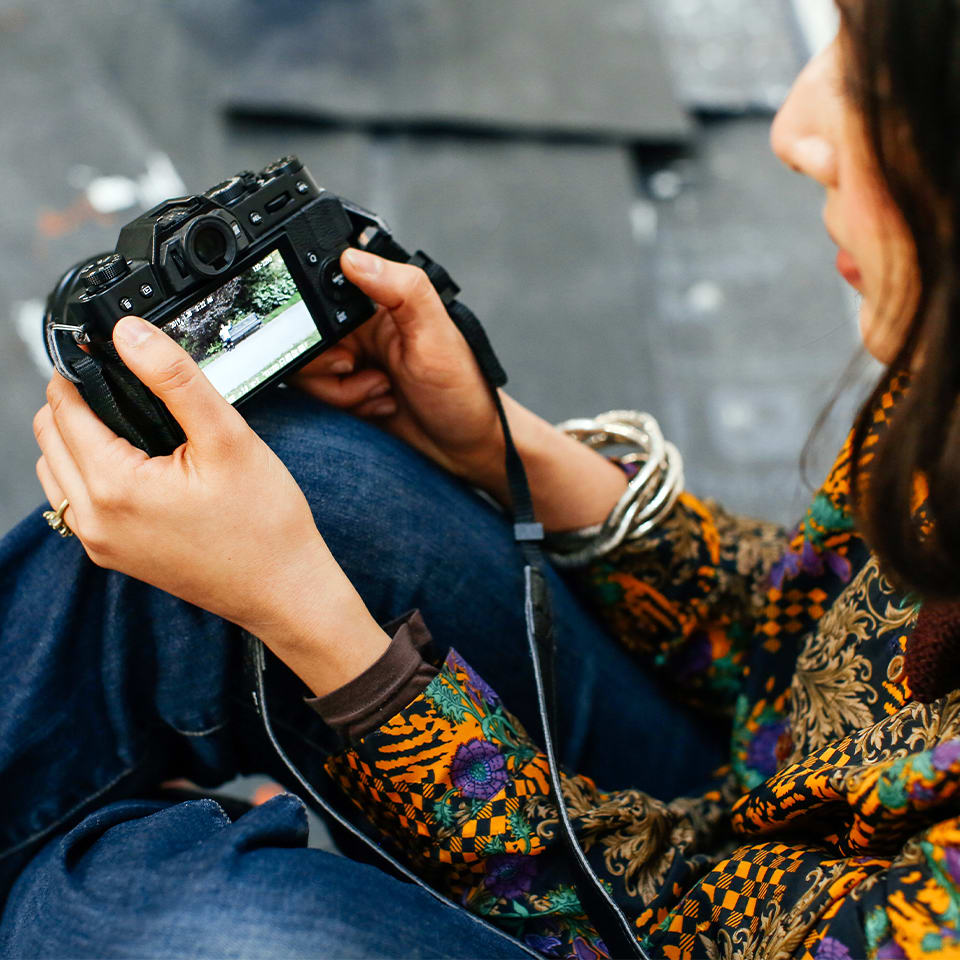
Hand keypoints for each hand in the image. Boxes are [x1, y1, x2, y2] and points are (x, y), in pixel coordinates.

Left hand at [32, 316, 388, 695]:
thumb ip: (175, 378)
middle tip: (125, 385)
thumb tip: (130, 332)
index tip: (105, 351)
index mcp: (115, 487)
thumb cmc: (266, 524)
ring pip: (54, 470)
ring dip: (75, 437)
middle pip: (48, 435)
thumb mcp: (227, 437)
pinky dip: (87, 472)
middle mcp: (94, 521)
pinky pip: (75, 502)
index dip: (79, 370)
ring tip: (128, 423)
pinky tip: (132, 464)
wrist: (285, 590)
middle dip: (75, 400)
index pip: (63, 407)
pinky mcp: (114, 556)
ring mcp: (101, 544)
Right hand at [289, 249, 505, 487]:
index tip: (346, 354)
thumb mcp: (435, 333)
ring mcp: (351, 362)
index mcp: (374, 304)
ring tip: (383, 391)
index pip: (318, 298)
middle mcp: (358, 329)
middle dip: (331, 370)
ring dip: (343, 393)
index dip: (317, 329)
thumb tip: (353, 256)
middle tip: (370, 375)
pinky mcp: (348, 392)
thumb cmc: (461, 386)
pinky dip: (348, 408)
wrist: (466, 443)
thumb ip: (401, 289)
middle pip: (304, 340)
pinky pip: (319, 398)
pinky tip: (381, 405)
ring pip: (307, 373)